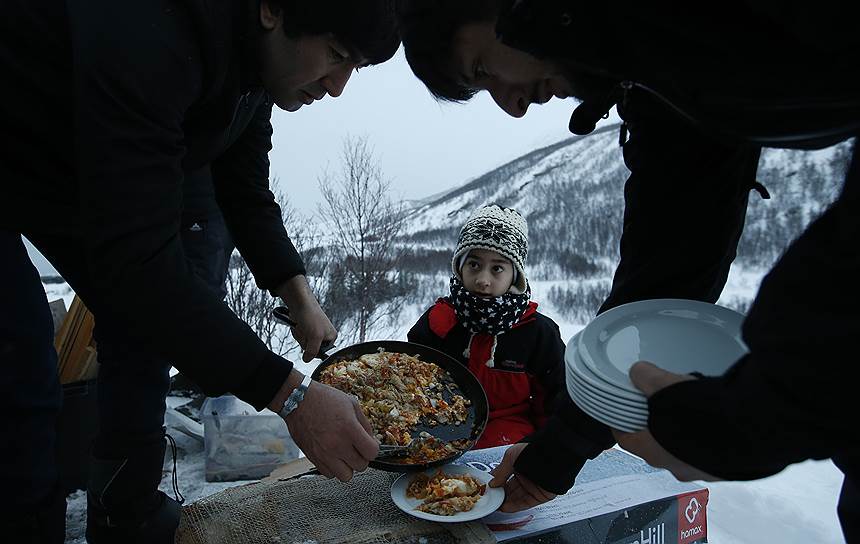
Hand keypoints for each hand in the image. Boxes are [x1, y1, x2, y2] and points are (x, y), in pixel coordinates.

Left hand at [275, 275, 336, 361]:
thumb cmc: (311, 316)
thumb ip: (313, 351)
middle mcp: (323, 335)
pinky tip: (298, 324)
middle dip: (305, 340)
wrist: (300, 302)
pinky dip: (296, 332)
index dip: (314, 349)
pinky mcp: (305, 328)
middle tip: (306, 330)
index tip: (312, 340)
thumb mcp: (315, 337)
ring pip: (303, 343)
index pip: (322, 353)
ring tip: (302, 326)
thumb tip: (307, 360)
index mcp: (331, 337)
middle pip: (311, 349)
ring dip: (300, 335)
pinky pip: (299, 337)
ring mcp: (313, 332)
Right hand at [275, 372, 377, 481]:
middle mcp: (337, 444)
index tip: (369, 444)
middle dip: (362, 457)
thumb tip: (371, 440)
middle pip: (361, 466)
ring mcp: (324, 454)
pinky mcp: (313, 458)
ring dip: (348, 466)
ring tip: (345, 454)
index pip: (372, 453)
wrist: (297, 400)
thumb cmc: (325, 399)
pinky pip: (329, 474)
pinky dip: (334, 468)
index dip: (373, 448)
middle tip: (356, 447)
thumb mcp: (351, 404)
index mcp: (349, 429)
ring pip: (346, 476)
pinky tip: (333, 455)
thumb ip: (364, 424)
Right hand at [489, 443, 556, 511]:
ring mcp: (532, 486)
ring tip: (496, 504)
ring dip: (505, 502)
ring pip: (516, 498)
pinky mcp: (539, 496)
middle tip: (490, 498)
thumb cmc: (534, 450)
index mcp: (519, 465)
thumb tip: (492, 483)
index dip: (496, 483)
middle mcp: (526, 476)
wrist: (552, 455)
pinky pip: (525, 504)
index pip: (504, 478)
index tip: (488, 488)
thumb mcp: (511, 456)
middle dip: (500, 494)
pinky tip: (505, 506)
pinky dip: (515, 506)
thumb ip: (500, 471)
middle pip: (510, 489)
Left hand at [612, 362, 718, 481]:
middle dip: (659, 425)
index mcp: (653, 452)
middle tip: (663, 406)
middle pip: (658, 445)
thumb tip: (639, 372)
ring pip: (687, 449)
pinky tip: (716, 418)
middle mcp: (677, 467)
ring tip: (694, 408)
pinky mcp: (728, 467)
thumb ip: (646, 377)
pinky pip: (714, 450)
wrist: (751, 428)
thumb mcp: (663, 385)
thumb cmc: (702, 413)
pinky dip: (712, 437)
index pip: (627, 439)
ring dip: (687, 432)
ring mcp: (704, 470)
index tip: (622, 413)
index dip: (622, 423)